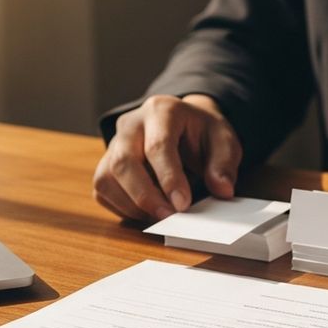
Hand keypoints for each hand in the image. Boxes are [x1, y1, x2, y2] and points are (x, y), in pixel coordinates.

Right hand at [93, 94, 241, 220]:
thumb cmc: (201, 134)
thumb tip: (222, 190)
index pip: (158, 146)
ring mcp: (113, 144)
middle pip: (123, 161)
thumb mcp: (223, 140)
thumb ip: (224, 163)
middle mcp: (131, 124)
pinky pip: (103, 191)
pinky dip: (122, 208)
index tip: (183, 205)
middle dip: (144, 196)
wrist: (184, 126)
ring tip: (159, 216)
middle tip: (168, 217)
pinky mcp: (106, 164)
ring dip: (131, 205)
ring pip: (106, 178)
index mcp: (161, 110)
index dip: (169, 178)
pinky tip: (146, 212)